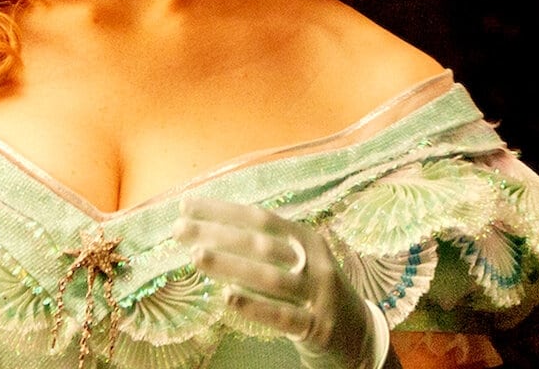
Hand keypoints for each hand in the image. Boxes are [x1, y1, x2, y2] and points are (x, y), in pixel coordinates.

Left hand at [172, 196, 387, 368]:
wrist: (358, 332)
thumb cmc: (314, 291)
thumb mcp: (300, 260)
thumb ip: (266, 248)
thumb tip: (210, 232)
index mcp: (307, 239)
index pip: (260, 219)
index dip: (224, 211)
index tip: (187, 206)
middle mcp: (314, 262)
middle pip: (262, 244)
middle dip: (218, 234)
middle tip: (180, 230)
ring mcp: (317, 295)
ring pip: (270, 277)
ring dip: (231, 265)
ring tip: (197, 256)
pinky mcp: (316, 327)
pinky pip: (282, 315)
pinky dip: (254, 305)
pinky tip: (228, 298)